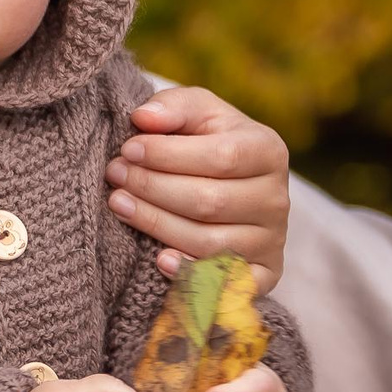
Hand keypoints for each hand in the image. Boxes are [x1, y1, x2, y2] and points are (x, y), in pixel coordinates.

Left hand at [108, 86, 290, 293]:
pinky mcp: (262, 275)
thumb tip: (143, 118)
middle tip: (115, 175)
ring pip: (208, 241)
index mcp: (268, 151)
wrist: (231, 184)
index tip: (127, 149)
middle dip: (153, 188)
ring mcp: (271, 241)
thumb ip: (172, 107)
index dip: (168, 155)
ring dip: (156, 224)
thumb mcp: (196, 112)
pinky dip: (190, 274)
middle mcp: (276, 199)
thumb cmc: (207, 141)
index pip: (220, 157)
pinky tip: (158, 259)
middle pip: (210, 201)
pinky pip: (226, 284)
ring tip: (118, 203)